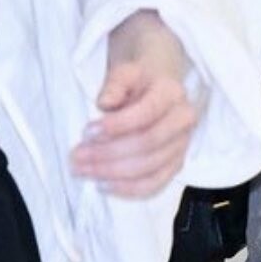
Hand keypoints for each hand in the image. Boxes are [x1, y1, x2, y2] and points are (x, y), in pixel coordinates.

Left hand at [70, 10, 200, 198]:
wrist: (156, 87)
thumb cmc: (137, 80)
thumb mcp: (124, 72)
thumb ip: (115, 83)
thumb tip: (105, 103)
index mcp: (171, 92)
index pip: (147, 113)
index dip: (117, 125)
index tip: (87, 131)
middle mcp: (184, 118)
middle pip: (148, 143)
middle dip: (108, 153)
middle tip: (76, 156)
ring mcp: (183, 143)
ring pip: (150, 167)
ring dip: (112, 173)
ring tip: (83, 170)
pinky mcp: (176, 163)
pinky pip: (155, 183)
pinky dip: (128, 189)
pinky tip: (103, 185)